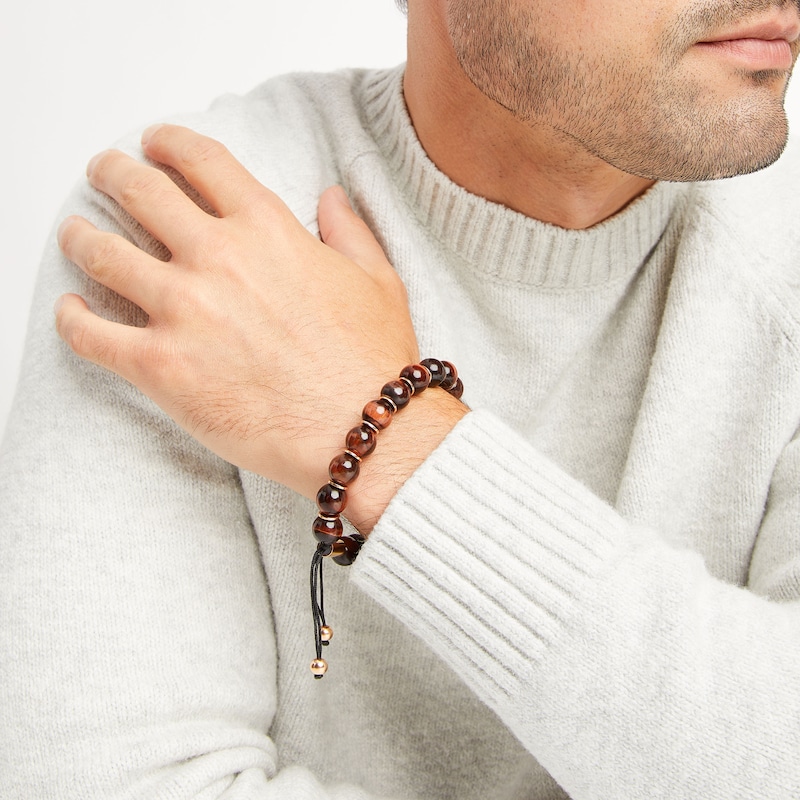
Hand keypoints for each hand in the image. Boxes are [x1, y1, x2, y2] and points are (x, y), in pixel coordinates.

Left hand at [55, 125, 465, 524]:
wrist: (362, 429)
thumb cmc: (372, 360)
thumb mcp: (377, 279)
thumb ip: (349, 229)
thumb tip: (331, 196)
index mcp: (268, 228)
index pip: (201, 161)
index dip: (169, 142)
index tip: (155, 143)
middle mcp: (217, 257)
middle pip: (138, 191)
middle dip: (112, 172)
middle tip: (103, 173)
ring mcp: (183, 310)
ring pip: (101, 253)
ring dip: (80, 237)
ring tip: (76, 235)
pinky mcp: (160, 367)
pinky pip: (89, 333)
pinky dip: (71, 318)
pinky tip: (72, 311)